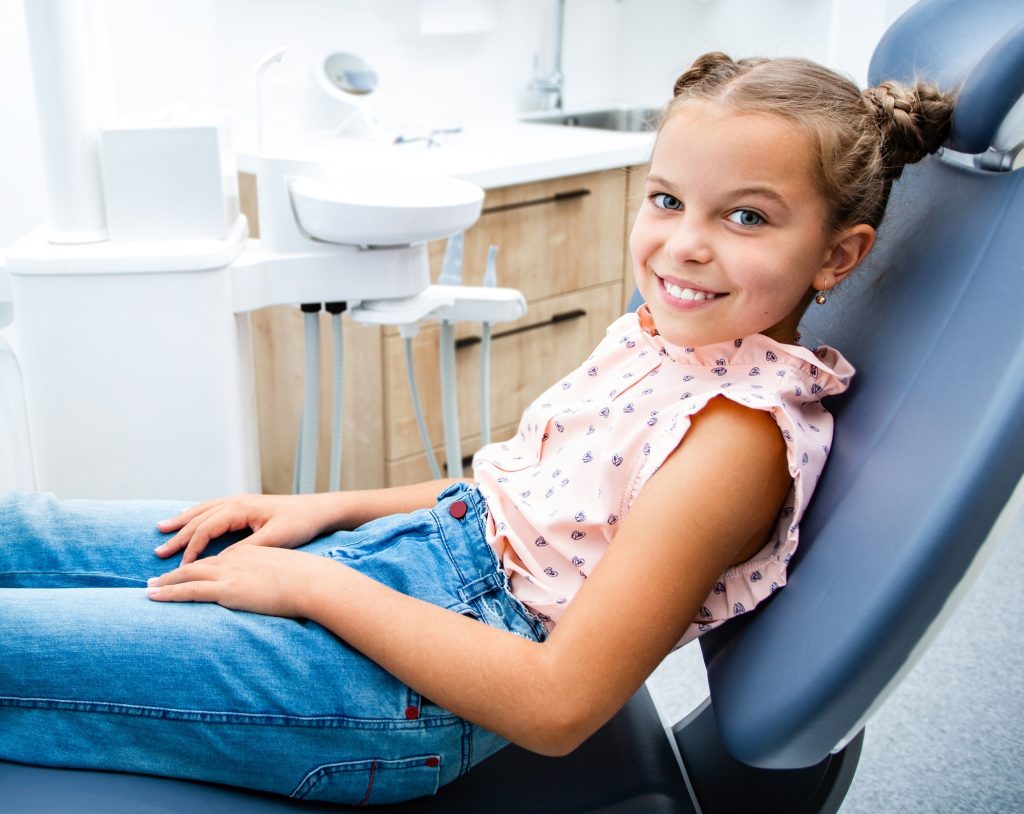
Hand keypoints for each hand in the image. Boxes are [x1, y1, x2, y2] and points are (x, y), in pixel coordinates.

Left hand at [147, 544, 329, 617]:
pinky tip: (154, 597)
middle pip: (196, 562)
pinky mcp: (226, 588)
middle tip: (155, 578)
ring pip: (187, 573)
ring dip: (165, 581)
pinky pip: (189, 589)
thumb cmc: (307, 580)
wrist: (312, 581)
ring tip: (148, 589)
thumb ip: (272, 580)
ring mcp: (229, 572)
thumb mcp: (286, 575)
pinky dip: (169, 592)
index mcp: (248, 553)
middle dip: (174, 569)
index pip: (217, 559)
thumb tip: (270, 591)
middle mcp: (234, 558)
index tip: (186, 572)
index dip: (198, 564)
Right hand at [155, 493, 330, 564]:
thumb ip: (247, 549)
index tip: (181, 568)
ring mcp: (240, 502)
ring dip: (182, 521)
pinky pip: (213, 509)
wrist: (319, 510)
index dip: (191, 549)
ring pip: (203, 511)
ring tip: (161, 528)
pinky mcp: (245, 506)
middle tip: (158, 553)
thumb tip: (221, 561)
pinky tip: (188, 518)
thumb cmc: (300, 523)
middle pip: (199, 519)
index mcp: (240, 508)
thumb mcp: (275, 539)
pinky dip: (196, 515)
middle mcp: (236, 502)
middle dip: (178, 535)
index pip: (206, 529)